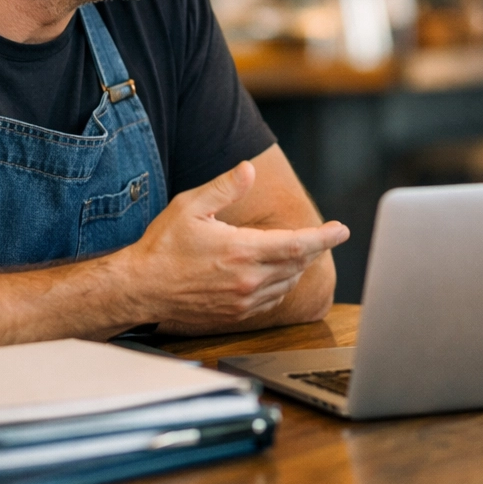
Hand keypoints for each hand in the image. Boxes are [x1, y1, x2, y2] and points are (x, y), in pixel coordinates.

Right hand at [118, 161, 348, 331]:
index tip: (342, 230)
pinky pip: (272, 299)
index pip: (297, 245)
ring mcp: (243, 301)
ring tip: (298, 250)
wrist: (140, 288)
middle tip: (325, 235)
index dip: (324, 237)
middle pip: (298, 264)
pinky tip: (276, 273)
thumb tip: (249, 169)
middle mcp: (248, 280)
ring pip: (287, 283)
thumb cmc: (163, 246)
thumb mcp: (190, 206)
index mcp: (241, 251)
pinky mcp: (235, 314)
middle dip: (314, 248)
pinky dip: (281, 284)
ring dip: (298, 266)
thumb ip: (224, 186)